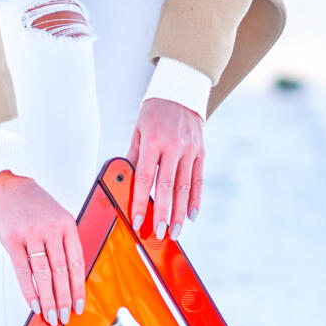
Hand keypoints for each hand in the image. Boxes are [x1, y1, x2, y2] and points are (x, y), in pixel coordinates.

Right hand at [0, 172, 85, 324]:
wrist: (5, 185)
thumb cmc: (32, 203)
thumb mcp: (55, 215)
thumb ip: (63, 241)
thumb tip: (68, 278)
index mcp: (66, 224)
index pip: (76, 262)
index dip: (78, 287)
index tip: (79, 305)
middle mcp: (50, 228)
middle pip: (61, 271)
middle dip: (64, 298)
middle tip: (65, 317)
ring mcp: (31, 233)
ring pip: (44, 274)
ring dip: (48, 299)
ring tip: (51, 316)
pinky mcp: (12, 239)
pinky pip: (23, 270)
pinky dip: (29, 290)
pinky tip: (33, 303)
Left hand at [129, 97, 203, 240]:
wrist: (182, 92)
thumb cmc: (154, 112)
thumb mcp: (138, 131)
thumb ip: (133, 157)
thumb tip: (124, 182)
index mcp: (153, 141)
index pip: (145, 178)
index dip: (141, 202)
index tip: (137, 221)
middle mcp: (173, 146)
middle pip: (167, 187)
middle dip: (163, 214)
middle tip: (159, 233)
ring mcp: (190, 150)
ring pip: (184, 187)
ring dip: (180, 212)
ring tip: (175, 231)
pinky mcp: (201, 152)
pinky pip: (198, 179)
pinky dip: (196, 199)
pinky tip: (192, 215)